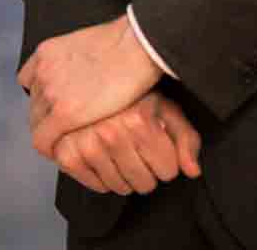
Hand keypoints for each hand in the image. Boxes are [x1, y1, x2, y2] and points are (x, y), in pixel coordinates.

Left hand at [18, 14, 161, 158]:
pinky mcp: (63, 113)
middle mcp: (42, 71)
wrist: (138, 45)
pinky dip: (50, 149)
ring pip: (36, 123)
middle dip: (46, 119)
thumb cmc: (127, 42)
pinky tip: (62, 155)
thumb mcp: (88, 42)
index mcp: (47, 53)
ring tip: (66, 145)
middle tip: (62, 133)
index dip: (43, 101)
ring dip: (49, 134)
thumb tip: (84, 73)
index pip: (30, 83)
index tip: (53, 112)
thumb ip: (76, 59)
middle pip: (33, 105)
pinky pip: (43, 140)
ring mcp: (49, 92)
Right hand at [49, 91, 203, 194]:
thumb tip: (191, 171)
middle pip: (144, 183)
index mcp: (137, 121)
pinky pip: (91, 183)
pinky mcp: (65, 150)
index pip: (168, 171)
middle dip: (147, 173)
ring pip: (118, 186)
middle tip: (138, 153)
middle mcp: (110, 132)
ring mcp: (84, 142)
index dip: (166, 161)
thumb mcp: (165, 107)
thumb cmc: (132, 90)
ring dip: (123, 178)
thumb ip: (186, 138)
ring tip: (121, 156)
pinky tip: (103, 161)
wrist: (90, 70)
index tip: (157, 148)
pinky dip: (98, 179)